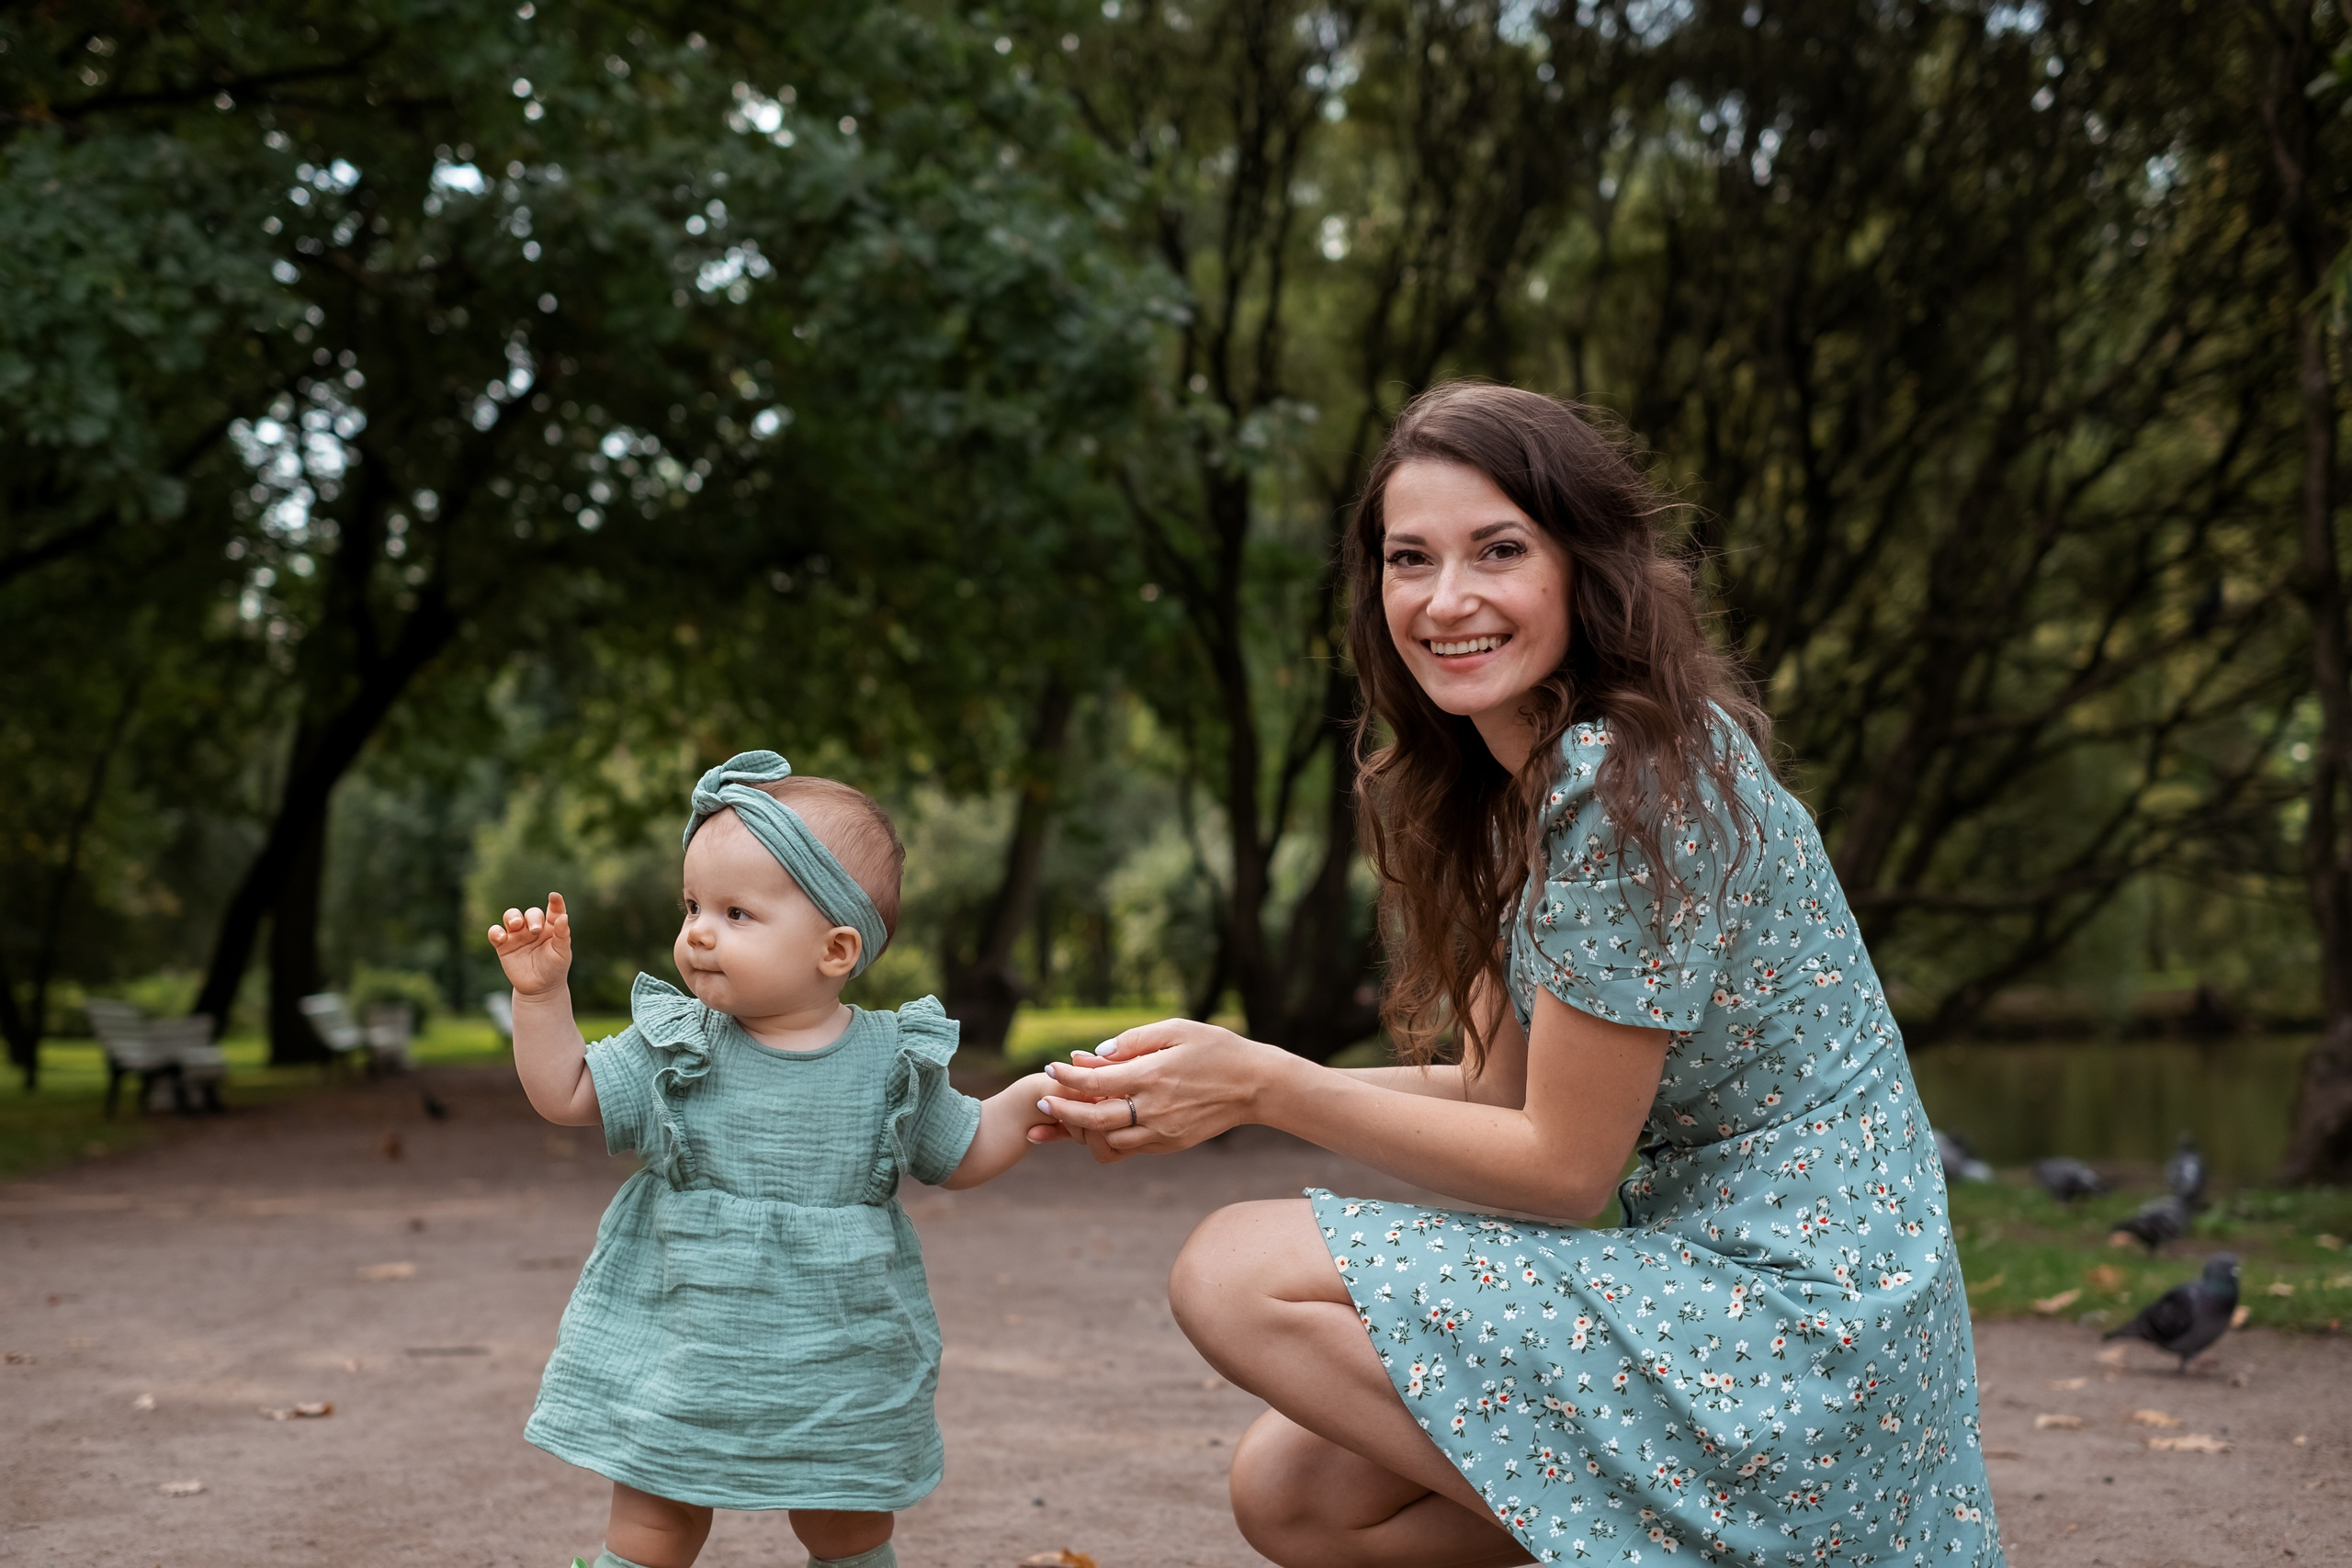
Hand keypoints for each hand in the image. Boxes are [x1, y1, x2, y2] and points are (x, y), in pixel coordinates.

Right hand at [488, 892, 571, 995]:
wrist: (540, 989)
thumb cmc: (555, 968)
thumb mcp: (562, 952)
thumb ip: (563, 935)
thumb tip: (564, 917)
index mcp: (551, 927)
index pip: (554, 910)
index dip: (555, 902)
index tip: (554, 896)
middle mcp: (534, 928)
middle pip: (531, 913)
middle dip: (532, 917)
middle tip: (535, 930)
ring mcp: (518, 935)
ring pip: (511, 916)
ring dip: (512, 917)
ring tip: (516, 925)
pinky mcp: (503, 945)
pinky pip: (495, 932)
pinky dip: (496, 932)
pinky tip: (502, 937)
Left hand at [1035, 1018, 1277, 1162]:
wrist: (1256, 1086)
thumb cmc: (1218, 1050)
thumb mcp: (1178, 1029)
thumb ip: (1135, 1040)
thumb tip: (1097, 1053)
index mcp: (1153, 1075)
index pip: (1096, 1082)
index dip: (1067, 1077)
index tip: (1050, 1068)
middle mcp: (1154, 1109)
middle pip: (1094, 1119)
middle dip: (1063, 1110)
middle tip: (1042, 1101)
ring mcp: (1163, 1131)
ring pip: (1109, 1140)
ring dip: (1086, 1129)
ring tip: (1071, 1112)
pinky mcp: (1171, 1145)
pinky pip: (1131, 1148)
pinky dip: (1111, 1138)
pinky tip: (1103, 1123)